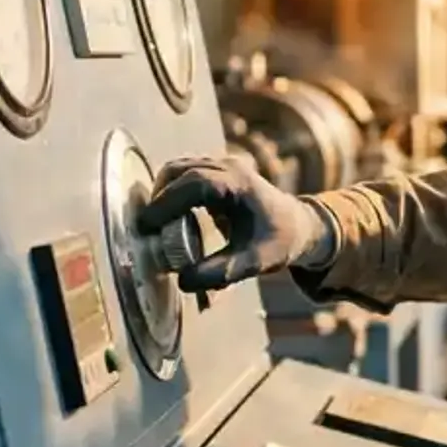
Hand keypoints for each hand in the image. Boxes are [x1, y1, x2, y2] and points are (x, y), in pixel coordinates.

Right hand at [136, 155, 332, 292]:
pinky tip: (171, 221)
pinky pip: (182, 176)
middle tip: (148, 231)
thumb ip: (221, 273)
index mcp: (240, 184)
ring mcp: (221, 165)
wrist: (298, 225)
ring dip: (162, 196)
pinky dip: (170, 194)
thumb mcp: (254, 263)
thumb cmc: (279, 242)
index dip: (166, 202)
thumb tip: (183, 281)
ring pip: (176, 170)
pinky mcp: (214, 171)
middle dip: (159, 199)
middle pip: (178, 171)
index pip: (194, 183)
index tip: (147, 226)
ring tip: (159, 228)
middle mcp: (229, 167)